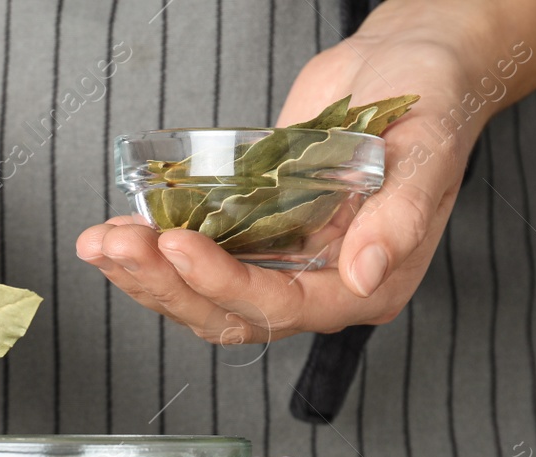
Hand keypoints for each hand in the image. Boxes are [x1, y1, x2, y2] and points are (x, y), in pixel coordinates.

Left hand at [76, 10, 489, 342]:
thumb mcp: (427, 153)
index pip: (282, 307)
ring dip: (147, 275)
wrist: (413, 64)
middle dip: (166, 285)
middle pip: (230, 313)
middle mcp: (321, 284)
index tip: (177, 245)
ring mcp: (285, 262)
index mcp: (367, 283)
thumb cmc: (434, 105)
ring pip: (204, 296)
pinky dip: (155, 250)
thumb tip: (364, 275)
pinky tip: (120, 229)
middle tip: (117, 246)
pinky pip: (199, 260)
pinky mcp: (256, 234)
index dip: (224, 283)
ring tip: (101, 242)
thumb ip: (400, 219)